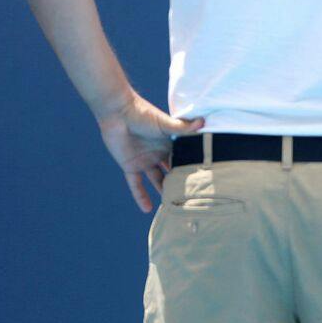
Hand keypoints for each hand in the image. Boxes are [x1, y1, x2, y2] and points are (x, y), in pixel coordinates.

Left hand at [97, 93, 204, 212]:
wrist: (117, 112)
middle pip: (172, 172)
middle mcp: (159, 153)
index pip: (184, 159)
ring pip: (156, 180)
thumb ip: (183, 127)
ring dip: (163, 191)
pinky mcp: (130, 166)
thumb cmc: (142, 114)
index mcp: (170, 143)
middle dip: (180, 183)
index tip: (205, 183)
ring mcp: (145, 161)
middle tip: (193, 199)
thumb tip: (203, 122)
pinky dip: (140, 196)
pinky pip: (136, 184)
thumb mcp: (164, 123)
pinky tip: (147, 210)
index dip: (192, 170)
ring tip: (174, 207)